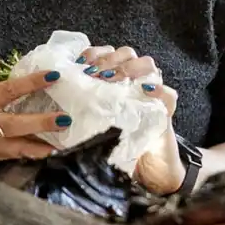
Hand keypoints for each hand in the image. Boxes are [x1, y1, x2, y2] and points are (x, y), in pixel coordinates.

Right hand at [0, 60, 67, 164]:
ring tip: (62, 143)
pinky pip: (11, 157)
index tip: (53, 76)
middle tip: (65, 119)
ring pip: (19, 146)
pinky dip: (28, 155)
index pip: (12, 90)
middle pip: (21, 123)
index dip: (34, 82)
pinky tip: (43, 152)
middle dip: (45, 122)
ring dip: (41, 144)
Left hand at [79, 45, 184, 194]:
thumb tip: (56, 109)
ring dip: (129, 67)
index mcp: (114, 81)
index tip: (81, 63)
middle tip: (96, 74)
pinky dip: (158, 89)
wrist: (145, 171)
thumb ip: (79, 113)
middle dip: (109, 59)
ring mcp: (151, 95)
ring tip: (114, 79)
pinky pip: (168, 93)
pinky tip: (146, 90)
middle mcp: (133, 82)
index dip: (94, 53)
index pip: (107, 53)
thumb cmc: (114, 148)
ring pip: (147, 64)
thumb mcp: (91, 126)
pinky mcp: (166, 112)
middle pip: (127, 53)